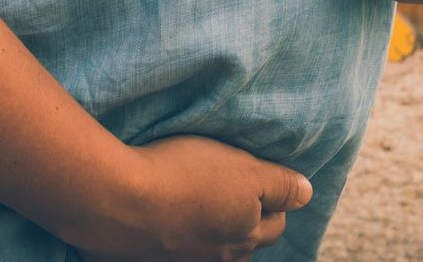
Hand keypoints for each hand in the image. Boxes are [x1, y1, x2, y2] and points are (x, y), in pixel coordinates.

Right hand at [74, 135, 312, 261]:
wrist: (115, 201)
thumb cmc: (182, 175)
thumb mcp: (242, 168)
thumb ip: (279, 184)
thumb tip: (307, 193)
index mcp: (246, 234)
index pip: (275, 221)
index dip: (272, 197)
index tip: (257, 177)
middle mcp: (219, 256)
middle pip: (245, 241)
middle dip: (247, 219)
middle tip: (231, 191)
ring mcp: (184, 261)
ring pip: (212, 249)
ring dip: (211, 229)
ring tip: (198, 203)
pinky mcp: (152, 260)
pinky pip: (177, 250)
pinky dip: (179, 235)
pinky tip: (167, 217)